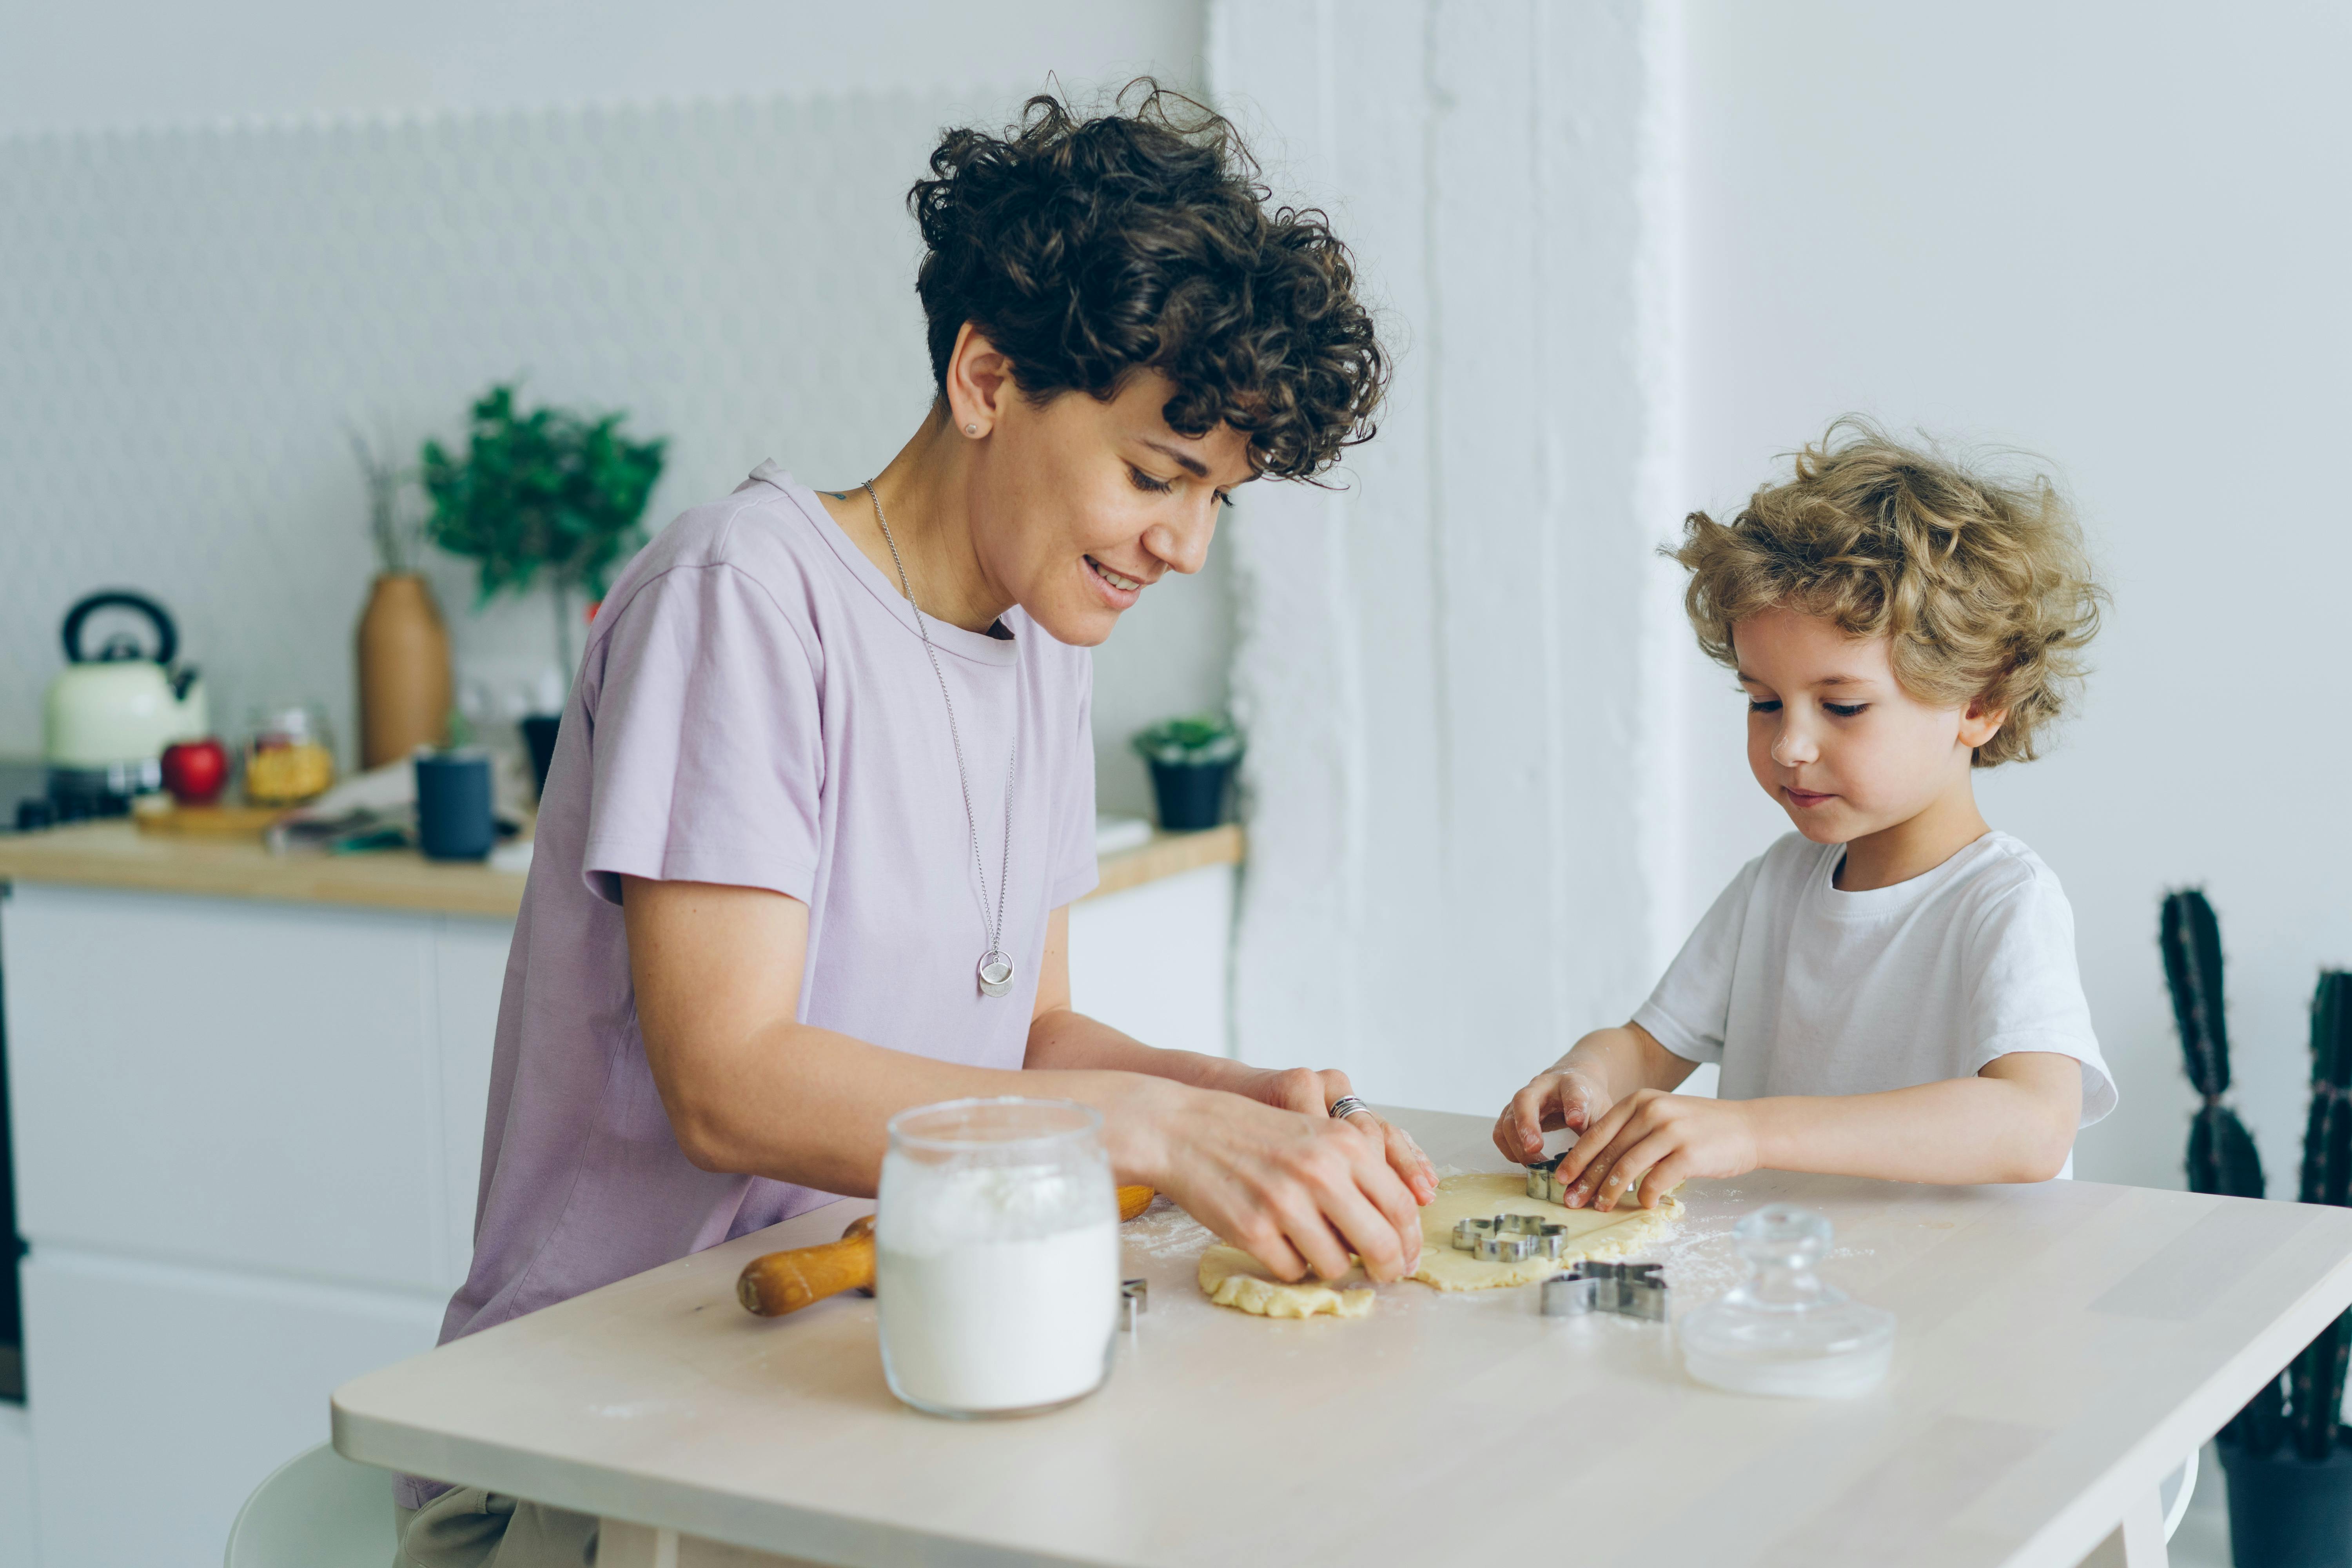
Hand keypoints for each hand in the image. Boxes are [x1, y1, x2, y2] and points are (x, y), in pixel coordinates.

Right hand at [1147, 1084, 1425, 1283]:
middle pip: (1379, 1244)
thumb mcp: (1315, 1134)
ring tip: (1312, 1244)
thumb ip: (1357, 1172)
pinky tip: (1277, 1239)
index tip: (1407, 1258)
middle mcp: (1320, 1172)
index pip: (1399, 1206)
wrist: (1184, 1129)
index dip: (1409, 1242)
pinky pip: (1292, 1270)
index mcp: (1344, 1144)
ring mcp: (1286, 1203)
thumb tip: (1394, 1228)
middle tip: (1381, 1275)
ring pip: (1335, 1265)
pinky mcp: (1253, 1230)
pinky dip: (1290, 1263)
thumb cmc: (1252, 1133)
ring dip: (1330, 1264)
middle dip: (1386, 1269)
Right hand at [1492, 1064, 1614, 1164]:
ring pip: (1508, 1120)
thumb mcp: (1600, 1112)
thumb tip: (1594, 1165)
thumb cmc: (1587, 1101)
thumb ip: (1597, 1133)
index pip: (1572, 1091)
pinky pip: (1500, 1132)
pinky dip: (1508, 1149)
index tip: (1576, 1121)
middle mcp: (1540, 1087)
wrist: (1571, 1085)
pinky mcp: (1511, 1115)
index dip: (1574, 1106)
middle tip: (1534, 1147)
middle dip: (1527, 1125)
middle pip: (1525, 1100)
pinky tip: (1525, 1162)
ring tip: (1536, 1165)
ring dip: (1517, 1145)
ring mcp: (1521, 1101)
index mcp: (1570, 1083)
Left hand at [1553, 1090, 1759, 1210]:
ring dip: (1609, 1191)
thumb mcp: (1662, 1115)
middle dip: (1586, 1179)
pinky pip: (1656, 1180)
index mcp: (1640, 1101)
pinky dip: (1644, 1196)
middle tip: (1572, 1200)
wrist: (1748, 1127)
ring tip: (1600, 1207)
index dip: (1577, 1158)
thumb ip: (1632, 1131)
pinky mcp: (1689, 1153)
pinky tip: (1641, 1204)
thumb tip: (1598, 1163)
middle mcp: (1651, 1112)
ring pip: (1627, 1167)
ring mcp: (1671, 1131)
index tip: (1561, 1178)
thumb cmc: (1700, 1127)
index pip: (1597, 1132)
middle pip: (1608, 1151)